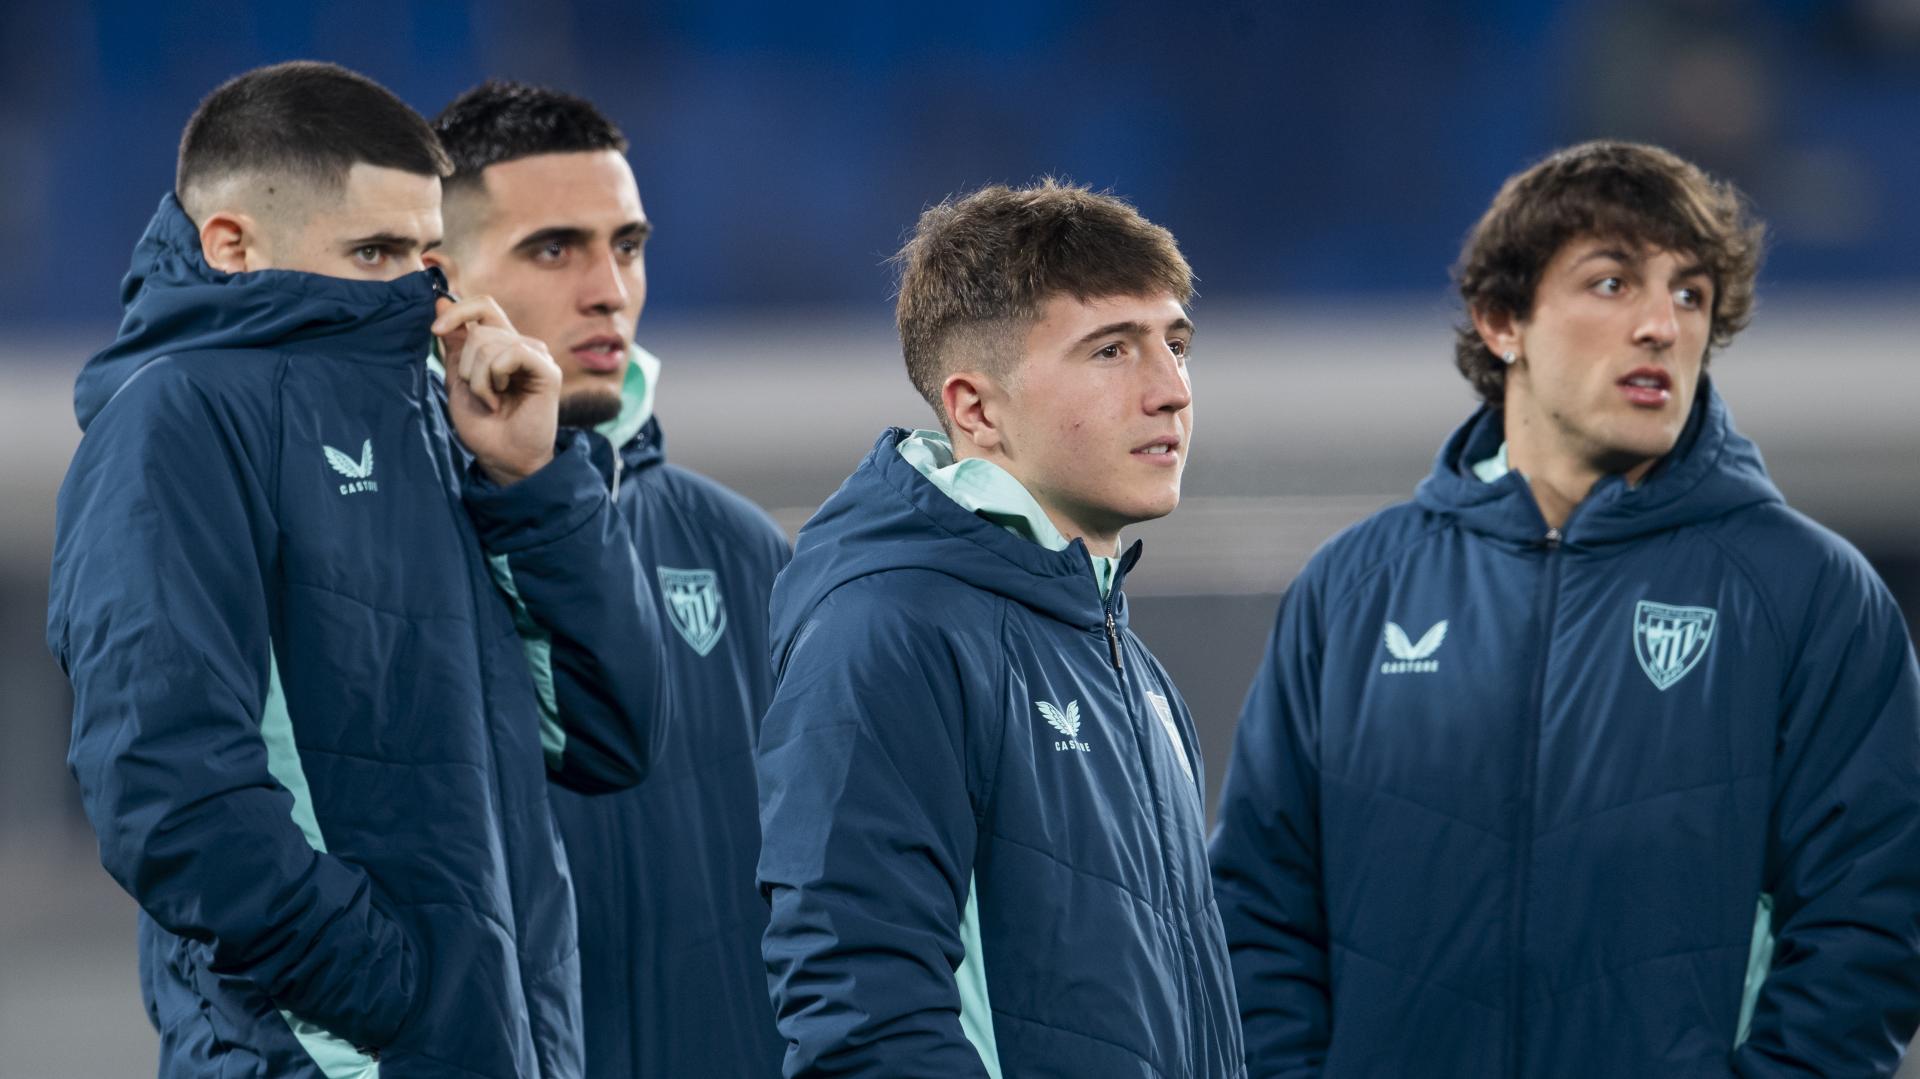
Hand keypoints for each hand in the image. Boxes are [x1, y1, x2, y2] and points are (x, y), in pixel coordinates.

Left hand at [434, 296, 560, 485]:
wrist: (502, 458)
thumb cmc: (483, 426)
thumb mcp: (458, 380)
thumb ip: (454, 344)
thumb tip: (441, 300)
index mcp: (501, 345)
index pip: (483, 306)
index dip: (457, 310)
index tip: (435, 330)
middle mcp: (521, 346)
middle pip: (480, 328)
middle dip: (465, 364)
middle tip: (476, 393)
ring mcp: (536, 357)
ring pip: (490, 342)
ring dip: (478, 378)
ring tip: (490, 401)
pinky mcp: (548, 371)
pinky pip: (512, 353)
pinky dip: (494, 377)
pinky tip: (500, 398)